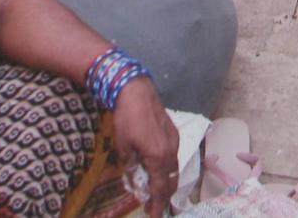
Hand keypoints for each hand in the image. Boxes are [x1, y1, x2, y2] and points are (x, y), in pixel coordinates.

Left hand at [111, 79, 178, 217]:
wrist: (137, 92)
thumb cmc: (127, 119)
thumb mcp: (122, 146)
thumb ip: (130, 164)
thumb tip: (133, 175)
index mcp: (157, 158)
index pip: (160, 189)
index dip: (157, 205)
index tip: (154, 216)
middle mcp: (170, 152)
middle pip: (171, 182)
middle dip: (164, 197)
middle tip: (153, 207)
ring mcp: (174, 141)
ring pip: (174, 169)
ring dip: (166, 182)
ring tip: (155, 190)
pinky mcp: (173, 133)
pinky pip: (173, 156)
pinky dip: (167, 168)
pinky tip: (158, 168)